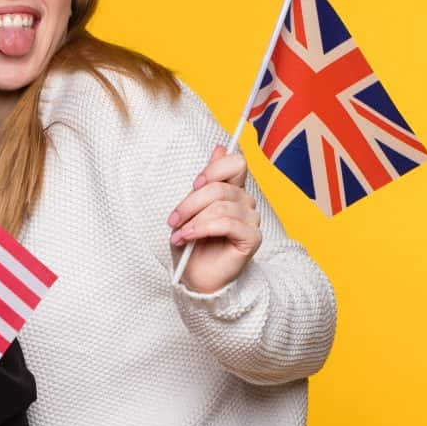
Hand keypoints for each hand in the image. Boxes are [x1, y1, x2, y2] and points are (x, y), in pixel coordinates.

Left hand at [168, 146, 262, 293]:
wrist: (196, 278)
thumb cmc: (193, 245)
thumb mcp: (191, 209)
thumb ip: (206, 181)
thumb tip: (219, 147)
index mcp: (233, 191)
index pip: (237, 163)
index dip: (215, 169)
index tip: (194, 185)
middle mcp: (245, 203)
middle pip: (221, 187)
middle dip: (191, 203)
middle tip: (173, 220)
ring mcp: (251, 220)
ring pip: (221, 206)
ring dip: (193, 220)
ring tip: (179, 235)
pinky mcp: (252, 238)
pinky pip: (227, 223)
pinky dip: (203, 229)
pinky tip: (189, 237)